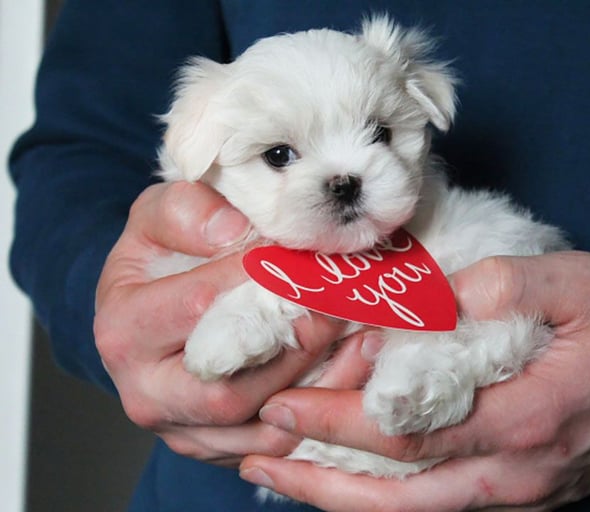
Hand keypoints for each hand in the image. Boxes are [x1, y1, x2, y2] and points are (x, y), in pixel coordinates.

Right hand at [94, 181, 352, 466]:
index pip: (202, 306)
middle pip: (231, 390)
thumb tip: (235, 233)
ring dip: (324, 386)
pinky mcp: (218, 449)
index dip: (263, 280)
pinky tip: (354, 369)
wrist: (149, 306)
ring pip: (263, 430)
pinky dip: (323, 412)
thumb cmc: (160, 255)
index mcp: (125, 330)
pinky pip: (278, 445)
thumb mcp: (158, 213)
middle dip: (299, 346)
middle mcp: (147, 393)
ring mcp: (183, 431)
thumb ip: (187, 211)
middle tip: (345, 306)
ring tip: (365, 339)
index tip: (310, 259)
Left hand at [239, 252, 589, 510]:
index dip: (338, 423)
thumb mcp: (584, 285)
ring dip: (339, 498)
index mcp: (523, 419)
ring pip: (409, 509)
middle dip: (319, 477)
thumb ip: (514, 285)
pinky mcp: (514, 491)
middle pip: (396, 493)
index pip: (409, 431)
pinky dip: (380, 498)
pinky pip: (433, 504)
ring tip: (279, 480)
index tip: (284, 404)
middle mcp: (510, 472)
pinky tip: (344, 482)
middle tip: (257, 456)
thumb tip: (442, 290)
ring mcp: (512, 491)